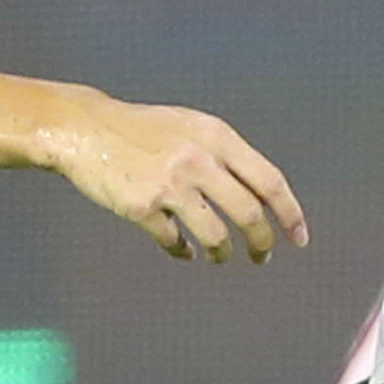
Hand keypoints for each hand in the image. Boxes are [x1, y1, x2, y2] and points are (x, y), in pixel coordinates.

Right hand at [47, 95, 309, 262]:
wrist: (84, 129)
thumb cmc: (143, 130)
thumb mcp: (193, 127)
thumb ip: (226, 155)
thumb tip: (263, 195)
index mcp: (216, 137)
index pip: (269, 181)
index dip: (290, 213)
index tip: (298, 237)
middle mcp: (198, 159)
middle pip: (248, 214)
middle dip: (261, 242)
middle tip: (261, 256)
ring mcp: (169, 184)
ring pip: (215, 236)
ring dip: (222, 252)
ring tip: (221, 256)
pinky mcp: (140, 207)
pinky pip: (173, 242)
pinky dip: (182, 251)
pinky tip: (183, 250)